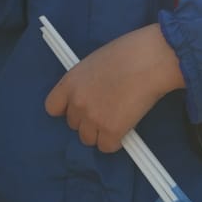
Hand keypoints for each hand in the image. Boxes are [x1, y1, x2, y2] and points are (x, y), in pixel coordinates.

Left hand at [44, 25, 184, 152]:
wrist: (149, 60)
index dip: (66, 109)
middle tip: (107, 108)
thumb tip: (90, 96)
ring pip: (88, 139)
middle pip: (73, 125)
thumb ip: (86, 82)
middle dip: (88, 120)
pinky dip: (116, 141)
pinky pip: (108, 147)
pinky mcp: (111, 131)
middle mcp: (77, 102)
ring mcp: (93, 118)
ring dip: (101, 132)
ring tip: (117, 116)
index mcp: (70, 82)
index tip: (78, 108)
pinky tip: (126, 125)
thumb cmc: (128, 54)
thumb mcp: (95, 62)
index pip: (52, 107)